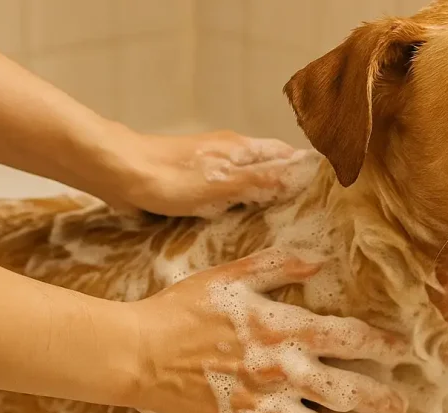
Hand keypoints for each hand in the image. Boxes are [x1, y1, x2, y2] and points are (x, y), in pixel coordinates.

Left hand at [110, 129, 318, 216]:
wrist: (116, 173)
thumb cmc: (169, 178)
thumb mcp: (223, 184)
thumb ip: (263, 180)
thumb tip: (303, 176)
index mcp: (242, 148)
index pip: (288, 156)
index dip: (309, 171)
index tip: (330, 194)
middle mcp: (230, 154)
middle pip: (271, 168)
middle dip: (290, 189)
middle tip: (312, 220)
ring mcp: (211, 167)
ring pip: (248, 181)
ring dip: (264, 200)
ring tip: (284, 229)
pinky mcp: (192, 183)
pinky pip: (226, 194)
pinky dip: (239, 208)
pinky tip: (241, 229)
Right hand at [125, 249, 409, 412]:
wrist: (136, 351)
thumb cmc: (182, 309)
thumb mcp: (231, 275)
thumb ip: (278, 264)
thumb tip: (320, 258)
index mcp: (284, 329)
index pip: (350, 337)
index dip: (383, 345)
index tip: (401, 353)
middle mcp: (280, 371)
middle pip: (347, 391)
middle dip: (383, 404)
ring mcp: (259, 407)